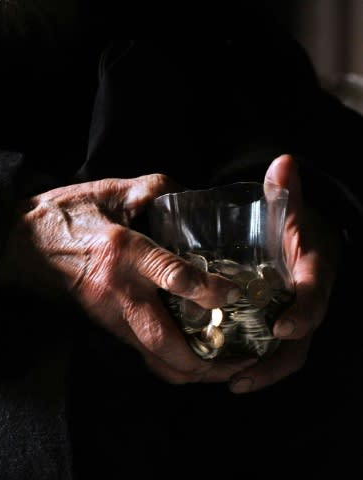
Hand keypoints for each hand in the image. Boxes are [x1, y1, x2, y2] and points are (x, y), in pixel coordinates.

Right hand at [0, 174, 253, 383]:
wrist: (20, 242)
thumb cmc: (65, 213)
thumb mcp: (110, 190)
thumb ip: (154, 189)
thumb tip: (191, 192)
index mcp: (123, 251)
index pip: (172, 277)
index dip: (210, 290)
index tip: (236, 293)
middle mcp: (119, 291)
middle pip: (166, 345)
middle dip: (206, 364)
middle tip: (240, 360)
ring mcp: (110, 314)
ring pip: (155, 360)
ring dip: (192, 371)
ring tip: (226, 366)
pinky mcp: (105, 325)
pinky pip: (144, 354)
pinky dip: (172, 362)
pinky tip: (195, 352)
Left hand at [228, 154, 339, 393]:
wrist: (307, 238)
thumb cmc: (296, 223)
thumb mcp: (292, 205)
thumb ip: (286, 189)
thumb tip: (283, 161)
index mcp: (313, 271)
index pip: (313, 295)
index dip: (302, 312)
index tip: (282, 325)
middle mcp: (309, 300)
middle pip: (300, 338)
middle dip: (276, 360)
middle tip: (244, 375)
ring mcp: (296, 316)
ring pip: (288, 353)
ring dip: (264, 371)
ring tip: (233, 384)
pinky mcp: (281, 325)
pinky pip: (275, 352)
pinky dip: (257, 366)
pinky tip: (230, 377)